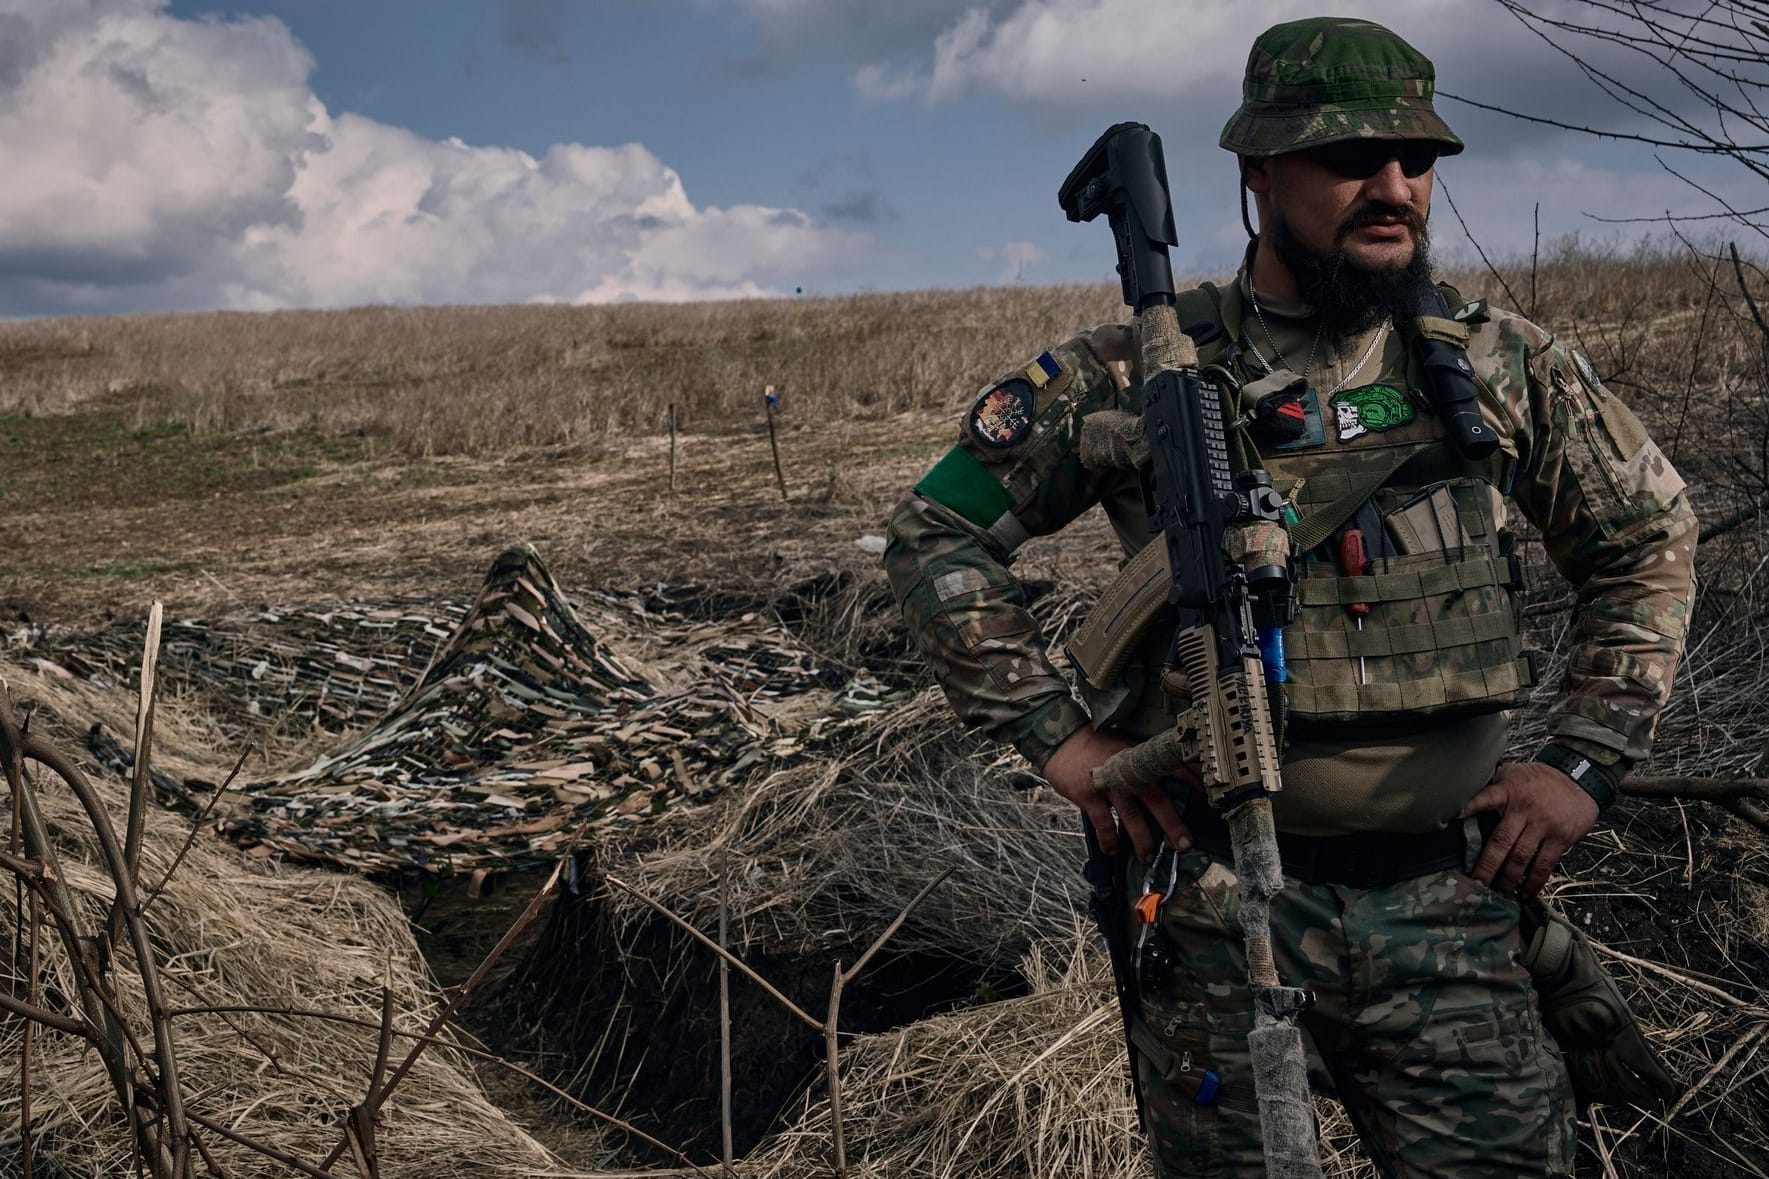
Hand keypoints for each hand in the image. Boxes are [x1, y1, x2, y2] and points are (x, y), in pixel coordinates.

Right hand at [1043, 726, 1194, 861]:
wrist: (1062, 741)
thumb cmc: (1095, 746)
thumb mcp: (1124, 746)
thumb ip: (1141, 763)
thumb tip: (1164, 782)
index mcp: (1139, 758)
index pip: (1171, 768)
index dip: (1190, 782)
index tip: (1207, 798)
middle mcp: (1127, 772)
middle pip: (1157, 800)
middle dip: (1172, 824)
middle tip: (1184, 844)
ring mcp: (1109, 784)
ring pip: (1131, 817)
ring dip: (1142, 840)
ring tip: (1146, 856)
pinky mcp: (1089, 795)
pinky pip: (1103, 823)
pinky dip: (1108, 839)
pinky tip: (1112, 850)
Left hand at [1460, 762, 1600, 896]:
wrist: (1579, 778)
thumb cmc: (1538, 780)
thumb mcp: (1513, 775)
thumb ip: (1493, 789)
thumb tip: (1463, 803)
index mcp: (1508, 791)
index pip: (1486, 797)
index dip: (1470, 806)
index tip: (1454, 816)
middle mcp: (1524, 809)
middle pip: (1501, 841)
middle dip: (1487, 866)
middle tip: (1475, 884)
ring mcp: (1543, 825)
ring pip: (1521, 857)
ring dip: (1508, 879)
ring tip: (1499, 894)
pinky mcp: (1560, 838)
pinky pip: (1544, 864)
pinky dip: (1534, 881)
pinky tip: (1526, 892)